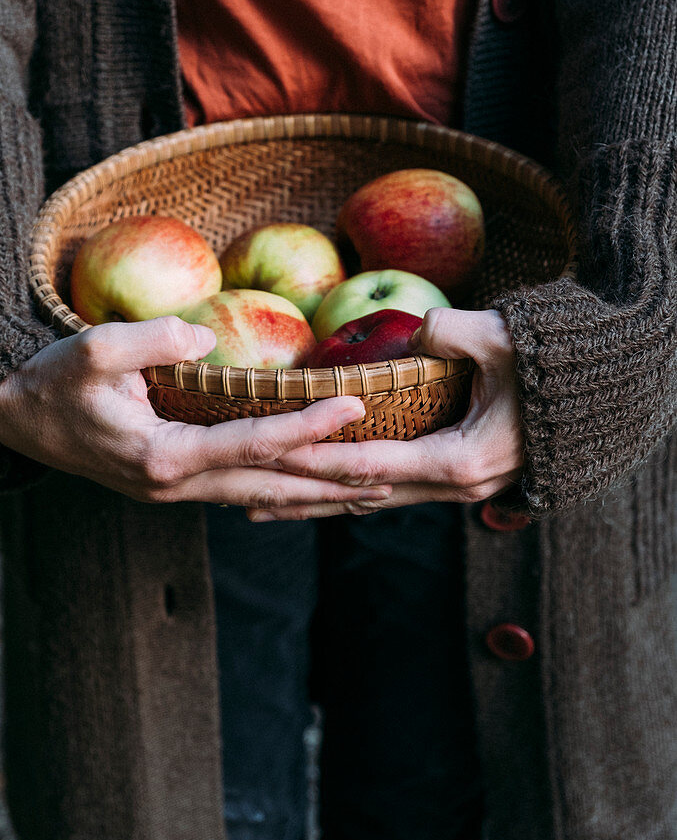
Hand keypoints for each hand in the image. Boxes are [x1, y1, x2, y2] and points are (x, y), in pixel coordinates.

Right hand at [0, 317, 390, 509]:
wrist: (17, 420)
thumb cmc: (53, 383)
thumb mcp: (92, 350)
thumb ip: (151, 338)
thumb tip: (207, 337)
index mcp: (163, 456)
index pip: (252, 443)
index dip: (306, 427)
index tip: (355, 407)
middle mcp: (177, 485)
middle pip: (270, 486)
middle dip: (332, 481)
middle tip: (392, 473)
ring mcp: (176, 491)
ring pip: (261, 495)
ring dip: (316, 494)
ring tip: (370, 491)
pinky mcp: (176, 482)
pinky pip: (241, 489)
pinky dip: (283, 489)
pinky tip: (311, 487)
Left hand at [253, 307, 523, 520]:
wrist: (597, 393)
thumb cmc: (549, 365)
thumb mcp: (498, 338)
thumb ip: (448, 331)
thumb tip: (415, 333)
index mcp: (457, 461)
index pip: (368, 465)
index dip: (314, 461)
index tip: (267, 458)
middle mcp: (454, 486)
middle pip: (361, 496)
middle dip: (302, 497)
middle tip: (243, 499)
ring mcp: (457, 489)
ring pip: (374, 500)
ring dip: (320, 504)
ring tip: (266, 508)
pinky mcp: (456, 476)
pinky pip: (394, 488)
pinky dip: (352, 491)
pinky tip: (323, 492)